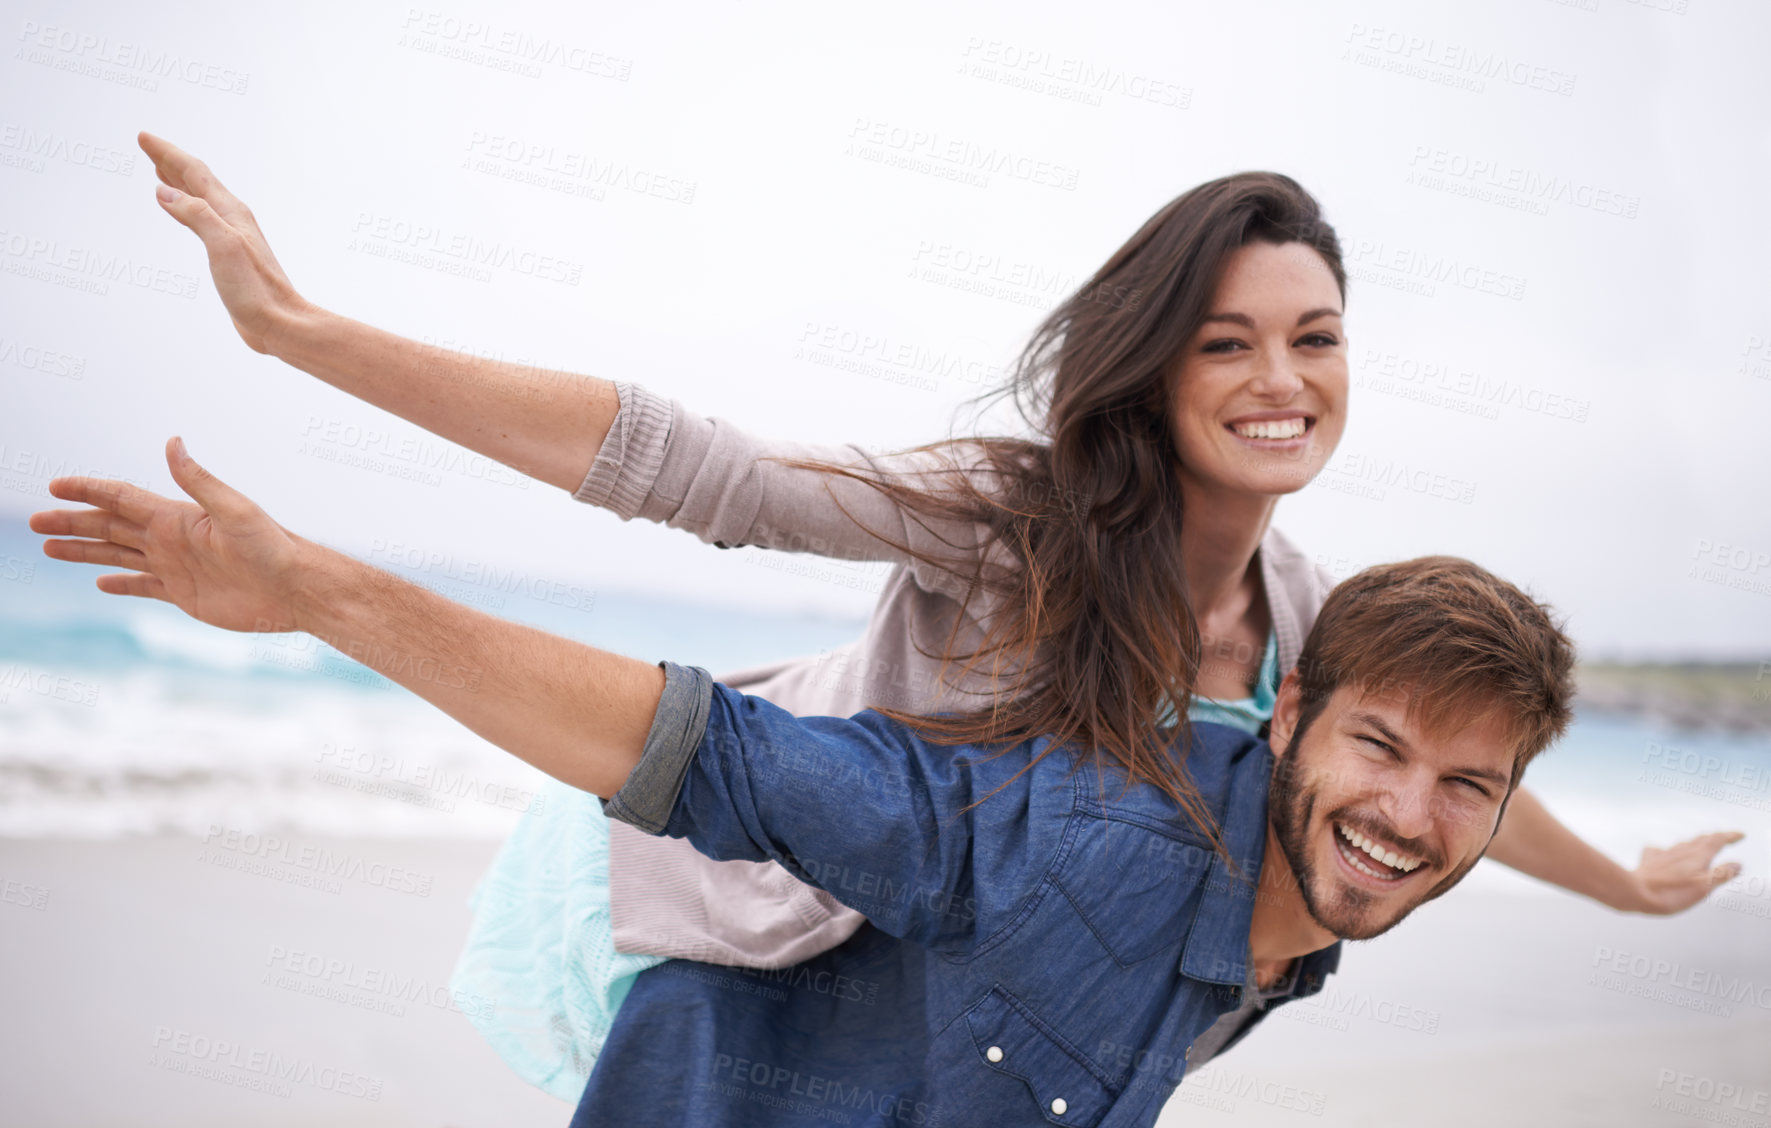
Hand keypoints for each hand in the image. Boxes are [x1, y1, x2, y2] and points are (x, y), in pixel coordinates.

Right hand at [30, 437, 317, 634]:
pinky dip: (121, 584)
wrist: (294, 588)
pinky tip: (101, 583)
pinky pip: (143, 586)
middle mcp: (170, 538)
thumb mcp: (234, 509)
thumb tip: (172, 440)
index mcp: (176, 516)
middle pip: (109, 526)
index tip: (54, 485)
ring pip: (118, 555)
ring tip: (49, 547)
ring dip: (84, 551)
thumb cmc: (271, 546)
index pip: (120, 498)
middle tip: (34, 521)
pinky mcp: (184, 593)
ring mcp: (175, 565)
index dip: (88, 490)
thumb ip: (198, 479)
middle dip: (72, 522)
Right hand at [139, 131, 307, 353]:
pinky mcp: (229, 255)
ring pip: (199, 199)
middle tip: (146, 144)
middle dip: (170, 161)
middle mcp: (232, 219)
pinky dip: (186, 207)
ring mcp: (231, 236)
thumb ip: (196, 215)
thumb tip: (164, 191)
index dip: (167, 153)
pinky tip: (181, 210)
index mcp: (230, 212)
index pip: (194, 172)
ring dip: (178, 182)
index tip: (143, 137)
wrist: (280, 323)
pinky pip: (202, 219)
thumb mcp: (222, 247)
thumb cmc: (255, 289)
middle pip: (197, 180)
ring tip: (160, 171)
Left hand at [1623, 830, 1744, 914]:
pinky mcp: (1649, 862)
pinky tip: (1661, 852)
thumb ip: (1721, 874)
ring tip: (1701, 843)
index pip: (1717, 841)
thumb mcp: (1704, 887)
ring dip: (1695, 843)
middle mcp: (1681, 852)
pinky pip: (1659, 851)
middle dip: (1715, 838)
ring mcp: (1664, 855)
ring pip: (1683, 845)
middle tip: (1725, 837)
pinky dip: (1667, 851)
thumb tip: (1738, 864)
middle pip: (1701, 841)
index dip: (1730, 837)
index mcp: (1697, 856)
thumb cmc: (1672, 893)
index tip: (1740, 834)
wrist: (1635, 892)